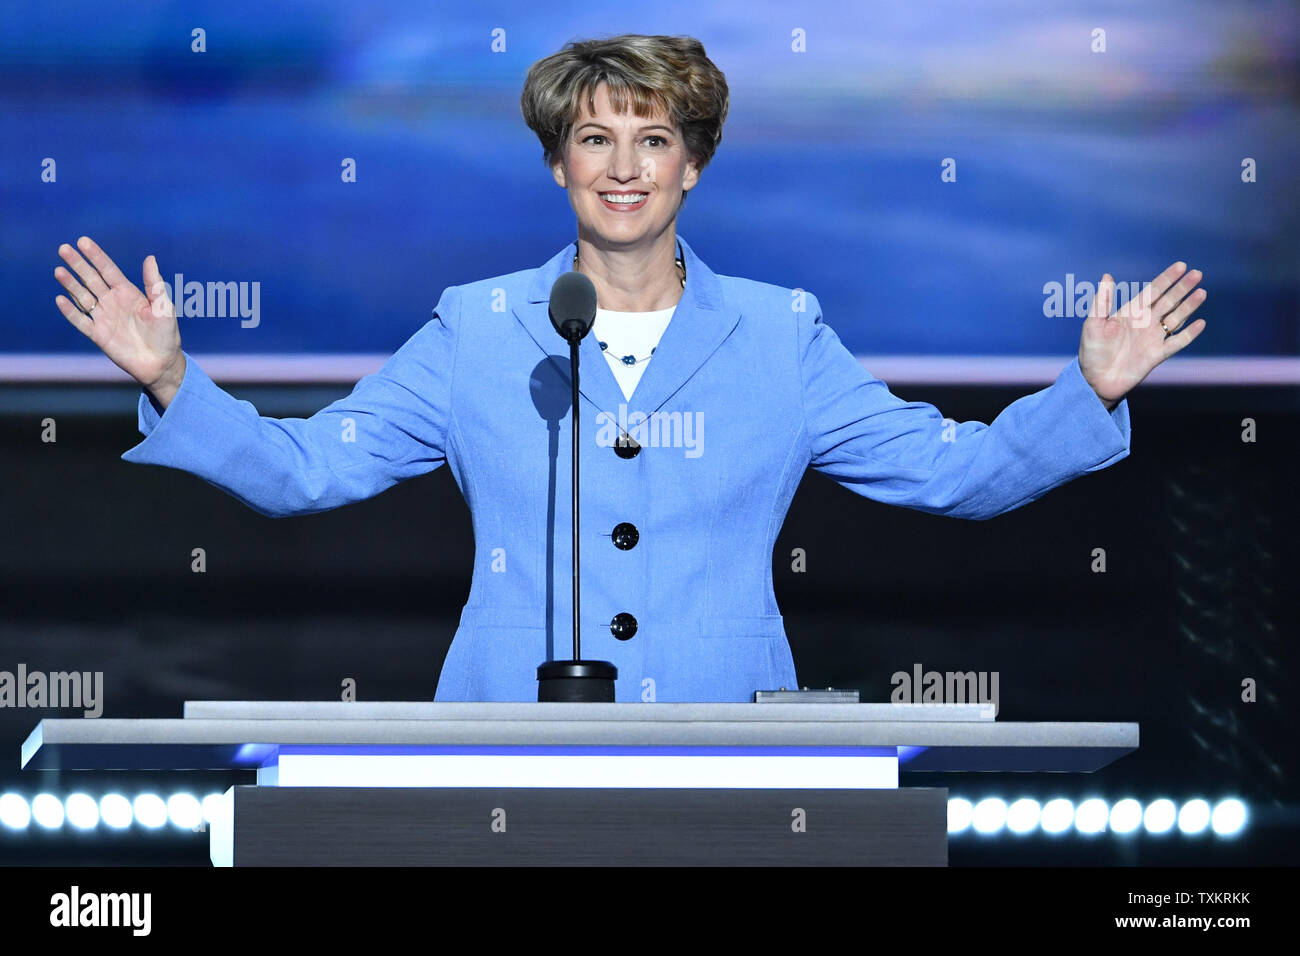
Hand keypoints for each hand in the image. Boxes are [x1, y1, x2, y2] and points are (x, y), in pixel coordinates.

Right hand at [54, 236, 184, 404]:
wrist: (161, 363)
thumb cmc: (166, 334)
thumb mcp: (163, 307)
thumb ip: (154, 284)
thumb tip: (150, 258)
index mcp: (128, 293)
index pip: (108, 270)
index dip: (96, 256)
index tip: (82, 241)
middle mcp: (112, 302)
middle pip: (91, 279)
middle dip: (78, 264)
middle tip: (63, 248)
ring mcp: (104, 317)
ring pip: (82, 297)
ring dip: (70, 284)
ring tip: (59, 271)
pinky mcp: (98, 334)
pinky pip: (81, 321)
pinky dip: (70, 311)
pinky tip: (60, 299)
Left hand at [1078, 261, 1206, 408]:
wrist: (1095, 379)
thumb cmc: (1092, 350)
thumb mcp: (1093, 324)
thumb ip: (1102, 302)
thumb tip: (1107, 276)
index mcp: (1131, 312)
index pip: (1153, 291)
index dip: (1167, 278)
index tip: (1181, 265)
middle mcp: (1146, 322)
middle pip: (1169, 301)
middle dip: (1182, 288)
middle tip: (1197, 274)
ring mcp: (1153, 337)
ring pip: (1176, 318)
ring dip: (1189, 306)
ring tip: (1201, 293)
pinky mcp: (1157, 354)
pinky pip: (1177, 342)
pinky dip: (1189, 334)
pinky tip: (1200, 323)